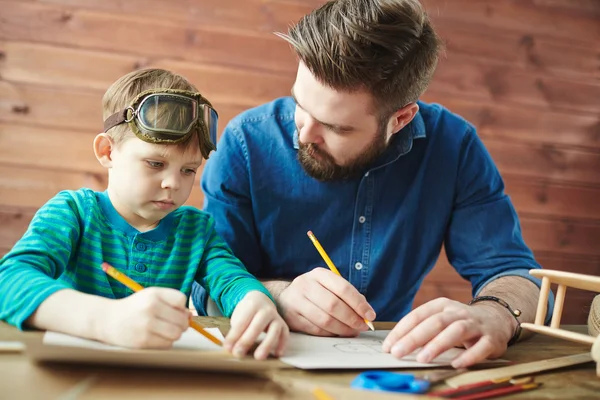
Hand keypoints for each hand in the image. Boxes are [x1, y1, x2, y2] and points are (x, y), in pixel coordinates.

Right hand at [98, 287, 189, 348]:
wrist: (107, 320)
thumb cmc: (135, 308)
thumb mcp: (151, 297)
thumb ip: (172, 303)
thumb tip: (190, 317)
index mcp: (154, 294)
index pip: (181, 300)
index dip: (180, 307)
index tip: (172, 309)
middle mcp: (150, 308)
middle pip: (182, 320)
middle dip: (181, 323)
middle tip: (171, 323)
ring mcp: (146, 325)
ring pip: (176, 334)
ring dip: (174, 334)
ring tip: (164, 330)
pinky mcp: (142, 341)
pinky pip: (167, 344)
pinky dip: (165, 342)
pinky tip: (155, 337)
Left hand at [224, 291, 288, 359]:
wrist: (261, 301)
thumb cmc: (247, 313)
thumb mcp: (239, 317)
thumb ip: (236, 332)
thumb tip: (230, 349)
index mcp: (252, 305)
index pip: (242, 322)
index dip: (234, 336)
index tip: (227, 348)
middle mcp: (266, 310)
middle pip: (257, 326)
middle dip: (247, 340)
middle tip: (238, 354)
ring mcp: (276, 317)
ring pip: (274, 330)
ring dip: (266, 345)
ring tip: (259, 357)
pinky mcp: (283, 325)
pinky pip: (285, 335)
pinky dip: (282, 344)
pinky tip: (277, 354)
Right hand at [277, 267, 375, 336]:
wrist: (285, 297)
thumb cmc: (315, 293)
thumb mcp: (329, 286)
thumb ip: (348, 296)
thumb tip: (367, 313)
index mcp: (319, 274)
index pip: (343, 288)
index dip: (359, 304)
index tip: (370, 315)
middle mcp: (305, 284)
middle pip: (333, 305)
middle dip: (352, 318)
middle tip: (362, 327)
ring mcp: (296, 301)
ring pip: (324, 320)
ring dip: (343, 329)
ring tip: (352, 331)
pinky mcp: (291, 317)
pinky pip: (315, 329)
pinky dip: (330, 333)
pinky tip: (337, 333)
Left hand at [382, 297, 514, 367]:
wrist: (496, 319)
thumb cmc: (460, 323)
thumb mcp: (441, 319)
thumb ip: (422, 329)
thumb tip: (396, 345)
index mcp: (441, 306)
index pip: (417, 316)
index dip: (401, 330)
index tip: (388, 346)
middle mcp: (458, 312)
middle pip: (434, 322)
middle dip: (414, 338)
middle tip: (398, 352)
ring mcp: (475, 324)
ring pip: (455, 331)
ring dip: (438, 345)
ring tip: (422, 358)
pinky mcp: (491, 339)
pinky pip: (480, 347)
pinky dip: (468, 356)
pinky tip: (456, 364)